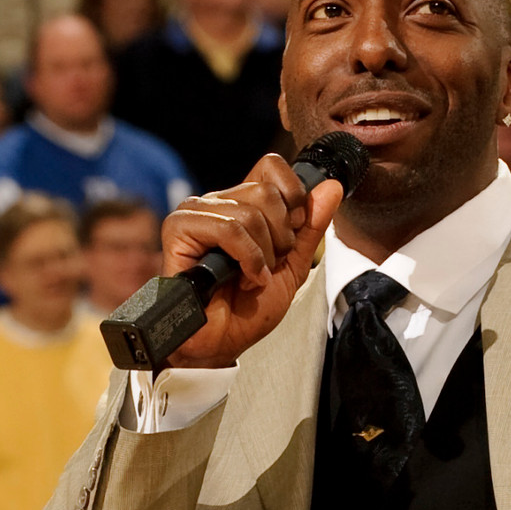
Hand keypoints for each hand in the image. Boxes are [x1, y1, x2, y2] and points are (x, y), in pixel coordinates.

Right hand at [162, 154, 346, 367]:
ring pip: (250, 212)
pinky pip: (228, 228)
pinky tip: (243, 278)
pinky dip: (247, 258)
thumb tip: (331, 187)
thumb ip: (311, 227)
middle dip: (280, 237)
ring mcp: (197, 213)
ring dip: (263, 254)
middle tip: (269, 264)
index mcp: (244, 204)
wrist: (221, 343)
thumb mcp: (292, 266)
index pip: (271, 165)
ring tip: (252, 276)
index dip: (293, 194)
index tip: (293, 232)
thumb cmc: (248, 310)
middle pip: (267, 191)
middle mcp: (219, 202)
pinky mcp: (179, 228)